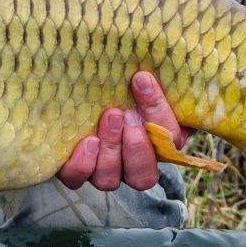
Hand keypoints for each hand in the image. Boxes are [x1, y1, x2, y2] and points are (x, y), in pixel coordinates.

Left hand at [56, 70, 190, 191]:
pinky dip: (82, 164)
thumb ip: (155, 78)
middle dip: (137, 147)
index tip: (142, 79)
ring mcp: (103, 171)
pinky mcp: (75, 170)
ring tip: (108, 118)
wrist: (84, 89)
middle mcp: (132, 165)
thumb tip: (153, 66)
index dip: (158, 114)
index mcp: (159, 144)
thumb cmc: (123, 84)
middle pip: (143, 176)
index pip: (169, 141)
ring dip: (111, 151)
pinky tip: (87, 141)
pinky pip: (77, 179)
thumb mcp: (142, 78)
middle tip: (127, 115)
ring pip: (110, 180)